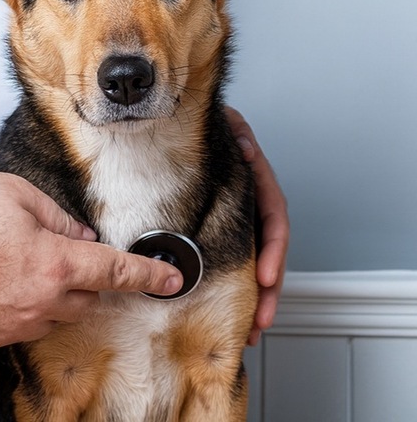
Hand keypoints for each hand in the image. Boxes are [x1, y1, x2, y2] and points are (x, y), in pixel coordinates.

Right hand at [0, 172, 181, 348]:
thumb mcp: (13, 193)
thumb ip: (57, 216)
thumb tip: (78, 233)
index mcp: (54, 264)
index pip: (116, 271)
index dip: (149, 274)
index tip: (169, 278)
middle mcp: (39, 303)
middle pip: (86, 298)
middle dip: (83, 278)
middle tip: (56, 252)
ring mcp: (12, 326)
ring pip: (53, 314)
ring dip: (49, 293)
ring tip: (12, 262)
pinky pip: (20, 326)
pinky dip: (19, 306)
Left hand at [226, 107, 288, 345]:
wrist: (179, 125)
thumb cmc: (204, 125)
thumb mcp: (225, 124)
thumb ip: (238, 133)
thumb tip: (247, 151)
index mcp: (257, 182)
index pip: (274, 220)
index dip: (273, 250)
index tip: (265, 278)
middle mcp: (252, 204)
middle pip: (268, 252)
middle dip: (268, 290)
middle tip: (260, 320)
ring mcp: (238, 217)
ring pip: (254, 262)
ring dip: (257, 297)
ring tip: (252, 329)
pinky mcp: (221, 228)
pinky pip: (234, 260)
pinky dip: (236, 285)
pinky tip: (234, 309)